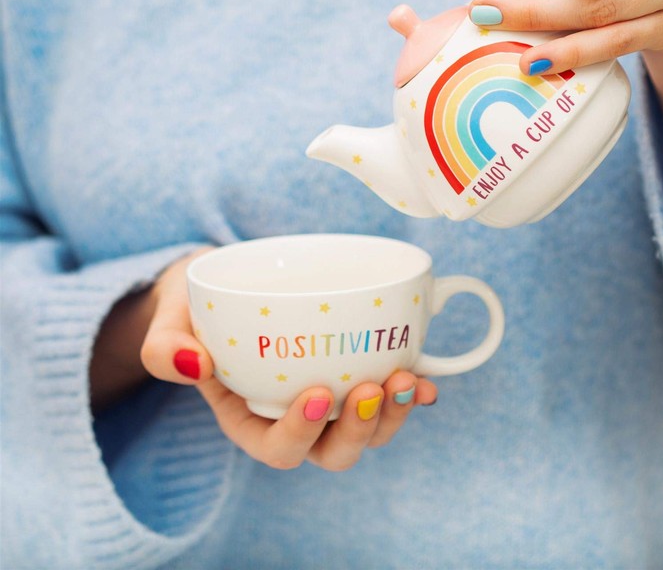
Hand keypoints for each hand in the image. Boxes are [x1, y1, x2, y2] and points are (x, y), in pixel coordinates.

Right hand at [135, 249, 437, 470]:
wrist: (227, 282)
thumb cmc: (195, 309)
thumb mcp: (168, 322)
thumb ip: (165, 348)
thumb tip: (195, 364)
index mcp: (249, 416)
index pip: (277, 447)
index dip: (301, 433)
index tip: (316, 394)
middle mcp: (294, 414)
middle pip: (332, 450)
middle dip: (358, 430)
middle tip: (369, 388)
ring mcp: (329, 392)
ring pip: (367, 428)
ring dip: (392, 412)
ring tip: (407, 379)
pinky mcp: (353, 365)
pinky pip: (387, 391)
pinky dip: (412, 390)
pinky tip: (426, 377)